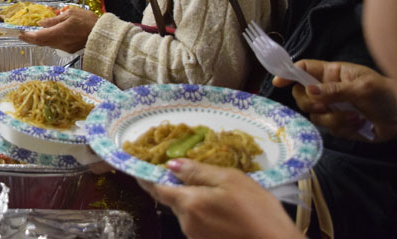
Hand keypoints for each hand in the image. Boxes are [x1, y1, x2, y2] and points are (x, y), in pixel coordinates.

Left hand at [19, 6, 97, 52]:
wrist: (102, 34)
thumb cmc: (88, 21)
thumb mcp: (70, 14)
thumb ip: (54, 19)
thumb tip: (41, 23)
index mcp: (58, 33)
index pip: (38, 36)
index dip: (28, 35)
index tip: (20, 33)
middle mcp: (59, 43)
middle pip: (40, 42)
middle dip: (30, 39)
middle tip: (22, 35)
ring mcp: (64, 47)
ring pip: (47, 44)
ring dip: (39, 40)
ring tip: (32, 34)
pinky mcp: (69, 49)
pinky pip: (55, 45)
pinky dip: (48, 41)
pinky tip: (47, 36)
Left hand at [138, 159, 301, 238]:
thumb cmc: (257, 211)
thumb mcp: (230, 180)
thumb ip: (198, 172)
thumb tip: (171, 165)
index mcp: (188, 204)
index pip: (157, 189)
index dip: (147, 177)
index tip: (138, 167)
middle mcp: (186, 223)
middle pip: (174, 200)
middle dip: (179, 187)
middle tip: (195, 174)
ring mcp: (196, 237)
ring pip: (188, 212)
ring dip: (195, 201)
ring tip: (219, 192)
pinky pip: (200, 223)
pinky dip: (205, 213)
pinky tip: (225, 209)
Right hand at [273, 60, 396, 141]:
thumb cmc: (387, 95)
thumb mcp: (363, 88)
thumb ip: (335, 89)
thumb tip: (309, 90)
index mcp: (332, 73)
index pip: (304, 69)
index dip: (289, 73)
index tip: (279, 82)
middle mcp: (328, 90)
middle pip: (302, 95)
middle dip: (312, 103)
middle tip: (327, 106)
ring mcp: (333, 108)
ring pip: (314, 115)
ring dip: (333, 119)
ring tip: (354, 116)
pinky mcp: (340, 125)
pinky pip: (329, 130)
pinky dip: (343, 128)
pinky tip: (359, 124)